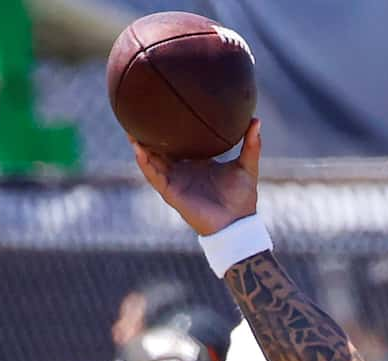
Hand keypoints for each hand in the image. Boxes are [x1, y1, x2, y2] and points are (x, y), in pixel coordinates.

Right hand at [129, 121, 262, 238]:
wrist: (237, 223)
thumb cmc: (242, 198)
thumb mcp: (246, 165)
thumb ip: (251, 144)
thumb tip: (256, 119)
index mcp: (198, 163)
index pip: (181, 144)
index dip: (171, 131)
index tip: (165, 111)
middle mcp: (183, 171)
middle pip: (161, 151)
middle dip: (149, 136)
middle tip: (139, 115)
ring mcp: (176, 182)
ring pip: (152, 162)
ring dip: (141, 148)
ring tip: (130, 131)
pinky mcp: (172, 192)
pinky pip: (155, 176)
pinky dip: (146, 164)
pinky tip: (139, 150)